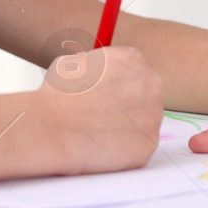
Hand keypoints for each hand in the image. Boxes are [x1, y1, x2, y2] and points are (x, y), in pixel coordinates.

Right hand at [37, 45, 164, 174]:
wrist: (54, 127)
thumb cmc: (58, 95)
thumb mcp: (74, 63)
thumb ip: (96, 68)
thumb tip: (98, 75)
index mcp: (132, 59)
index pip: (133, 69)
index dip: (115, 83)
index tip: (103, 93)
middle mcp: (150, 84)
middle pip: (144, 95)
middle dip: (127, 104)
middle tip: (102, 114)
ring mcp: (153, 116)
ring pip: (143, 122)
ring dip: (125, 127)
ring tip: (96, 131)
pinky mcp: (148, 144)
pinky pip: (138, 146)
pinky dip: (122, 148)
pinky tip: (101, 146)